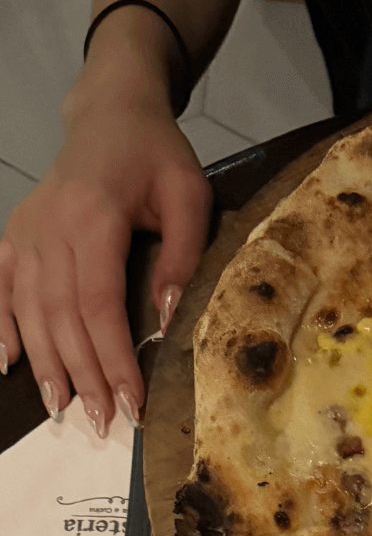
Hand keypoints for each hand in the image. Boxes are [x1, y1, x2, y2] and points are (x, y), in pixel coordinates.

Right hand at [0, 93, 211, 432]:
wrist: (111, 112)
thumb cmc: (156, 154)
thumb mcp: (189, 195)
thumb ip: (183, 256)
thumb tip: (166, 317)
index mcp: (93, 215)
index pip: (99, 303)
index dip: (112, 359)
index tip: (131, 403)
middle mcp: (49, 226)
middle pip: (60, 315)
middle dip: (82, 375)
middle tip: (102, 424)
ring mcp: (26, 230)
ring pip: (28, 309)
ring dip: (44, 363)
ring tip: (60, 409)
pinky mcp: (15, 234)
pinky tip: (5, 363)